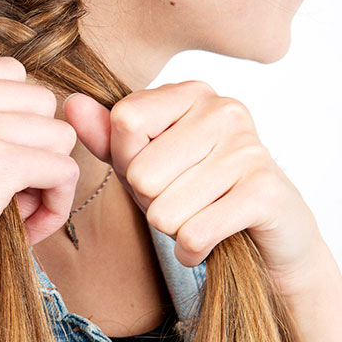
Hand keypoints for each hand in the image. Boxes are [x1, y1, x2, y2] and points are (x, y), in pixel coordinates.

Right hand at [0, 57, 79, 336]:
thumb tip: (33, 119)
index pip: (8, 74)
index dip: (17, 122)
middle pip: (39, 100)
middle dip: (37, 147)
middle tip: (12, 194)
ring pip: (58, 134)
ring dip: (50, 177)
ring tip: (18, 213)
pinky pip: (64, 169)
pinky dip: (57, 203)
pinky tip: (31, 230)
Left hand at [64, 80, 330, 296]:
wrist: (270, 234)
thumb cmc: (198, 189)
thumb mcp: (145, 160)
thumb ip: (108, 134)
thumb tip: (71, 104)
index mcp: (193, 91)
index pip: (125, 123)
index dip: (127, 161)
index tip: (155, 169)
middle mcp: (225, 109)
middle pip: (142, 172)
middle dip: (151, 202)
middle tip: (182, 200)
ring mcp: (249, 148)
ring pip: (165, 211)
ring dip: (172, 230)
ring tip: (198, 217)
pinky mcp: (265, 193)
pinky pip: (193, 234)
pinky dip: (190, 251)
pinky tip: (207, 242)